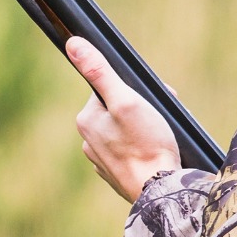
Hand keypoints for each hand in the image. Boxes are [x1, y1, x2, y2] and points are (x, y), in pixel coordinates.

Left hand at [66, 37, 180, 202]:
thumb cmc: (147, 144)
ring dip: (145, 128)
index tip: (153, 99)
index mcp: (87, 120)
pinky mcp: (117, 175)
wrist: (161, 193)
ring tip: (163, 137)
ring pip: (125, 132)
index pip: (110, 90)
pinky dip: (144, 148)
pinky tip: (157, 154)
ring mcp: (102, 160)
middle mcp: (88, 141)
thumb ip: (100, 71)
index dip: (135, 90)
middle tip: (163, 118)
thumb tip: (73, 44)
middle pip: (118, 110)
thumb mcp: (125, 100)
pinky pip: (131, 152)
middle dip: (142, 109)